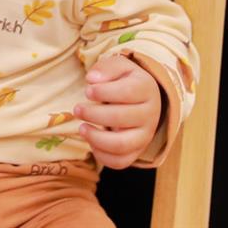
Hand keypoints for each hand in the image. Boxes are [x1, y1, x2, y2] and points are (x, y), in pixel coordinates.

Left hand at [75, 54, 162, 168]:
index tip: (87, 90)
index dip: (104, 92)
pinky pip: (121, 162)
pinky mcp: (137, 151)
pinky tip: (91, 142)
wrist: (143, 100)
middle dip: (94, 114)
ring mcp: (145, 136)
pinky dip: (102, 155)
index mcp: (146, 89)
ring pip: (121, 144)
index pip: (127, 92)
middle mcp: (150, 115)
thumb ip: (107, 68)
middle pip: (121, 118)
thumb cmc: (126, 80)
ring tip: (81, 128)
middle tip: (77, 109)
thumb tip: (92, 79)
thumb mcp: (120, 66)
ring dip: (96, 138)